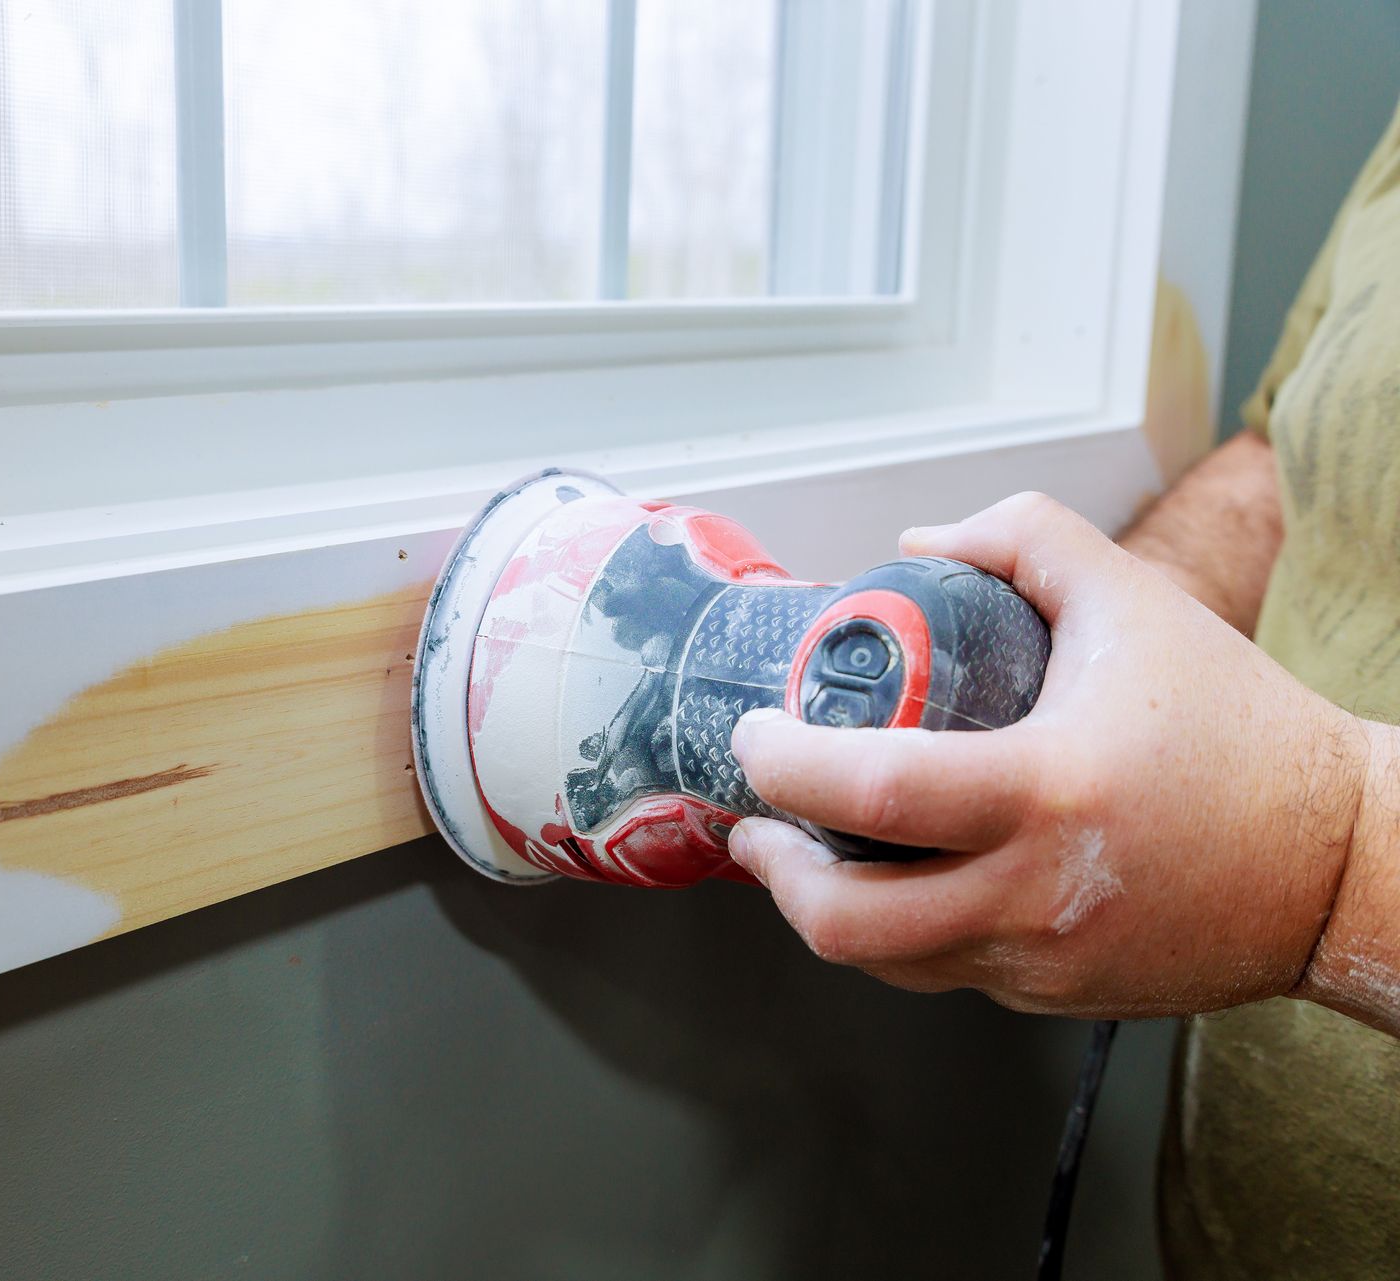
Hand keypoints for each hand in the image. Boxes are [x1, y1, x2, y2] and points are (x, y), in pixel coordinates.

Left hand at [727, 492, 1370, 1017]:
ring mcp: (1043, 959)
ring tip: (804, 851)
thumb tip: (917, 544)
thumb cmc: (1239, 728)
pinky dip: (898, 930)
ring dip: (823, 908)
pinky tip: (891, 881)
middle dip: (776, 874)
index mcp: (1049, 791)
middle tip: (754, 820)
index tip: (754, 734)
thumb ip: (1024, 542)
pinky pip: (943, 971)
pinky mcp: (1055, 994)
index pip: (875, 791)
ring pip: (885, 961)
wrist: (1340, 860)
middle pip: (850, 922)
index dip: (785, 765)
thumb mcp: (1135, 601)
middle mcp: (1037, 893)